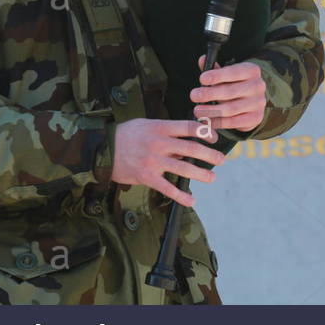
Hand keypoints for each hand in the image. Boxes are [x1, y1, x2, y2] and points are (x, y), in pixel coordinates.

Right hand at [110, 118, 224, 207]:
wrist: (103, 149)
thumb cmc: (127, 135)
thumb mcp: (147, 125)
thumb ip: (167, 133)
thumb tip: (186, 144)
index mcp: (160, 127)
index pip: (189, 128)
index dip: (206, 133)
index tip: (214, 138)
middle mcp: (159, 143)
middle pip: (191, 148)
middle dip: (210, 155)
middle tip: (221, 160)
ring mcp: (153, 161)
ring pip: (183, 168)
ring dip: (201, 174)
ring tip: (212, 177)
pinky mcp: (147, 177)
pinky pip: (167, 188)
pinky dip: (181, 196)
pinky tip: (191, 200)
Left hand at [191, 58, 266, 136]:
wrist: (252, 102)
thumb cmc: (235, 84)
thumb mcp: (227, 75)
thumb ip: (214, 69)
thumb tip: (202, 59)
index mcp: (251, 70)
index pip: (234, 72)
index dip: (217, 76)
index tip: (202, 79)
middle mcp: (258, 86)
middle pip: (231, 91)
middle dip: (210, 94)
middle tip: (194, 95)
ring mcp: (258, 103)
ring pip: (231, 108)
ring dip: (211, 110)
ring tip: (196, 110)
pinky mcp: (256, 118)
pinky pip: (234, 122)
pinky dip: (218, 122)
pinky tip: (206, 121)